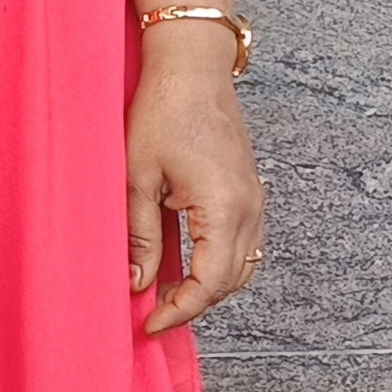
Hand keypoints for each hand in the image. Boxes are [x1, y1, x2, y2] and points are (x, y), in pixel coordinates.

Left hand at [126, 59, 262, 332]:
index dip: (178, 312)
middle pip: (230, 282)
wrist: (191, 66)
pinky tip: (186, 263)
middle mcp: (249, 208)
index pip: (208, 285)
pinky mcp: (249, 189)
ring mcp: (254, 198)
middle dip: (193, 304)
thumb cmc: (162, 111)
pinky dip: (218, 263)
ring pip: (241, 265)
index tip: (148, 324)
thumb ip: (140, 237)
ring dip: (208, 286)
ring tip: (166, 293)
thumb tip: (138, 285)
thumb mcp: (137, 179)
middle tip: (152, 314)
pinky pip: (243, 243)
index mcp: (224, 209)